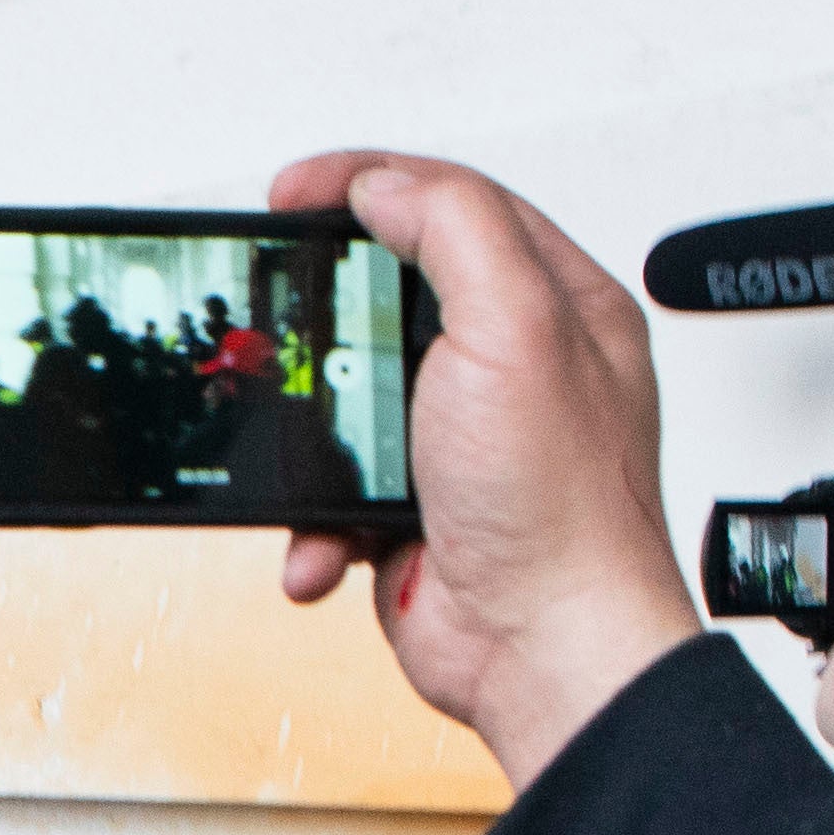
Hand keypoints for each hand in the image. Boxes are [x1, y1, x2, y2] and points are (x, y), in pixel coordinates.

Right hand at [263, 152, 697, 790]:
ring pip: (351, 400)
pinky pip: (336, 491)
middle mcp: (518, 369)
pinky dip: (315, 517)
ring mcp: (463, 443)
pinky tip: (329, 535)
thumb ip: (455, 231)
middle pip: (394, 295)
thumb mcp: (517, 329)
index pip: (458, 205)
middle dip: (325, 310)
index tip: (297, 192)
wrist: (544, 651)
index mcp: (560, 307)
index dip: (372, 183)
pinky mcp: (417, 510)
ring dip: (312, 432)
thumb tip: (387, 184)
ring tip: (304, 439)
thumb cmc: (561, 510)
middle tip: (272, 299)